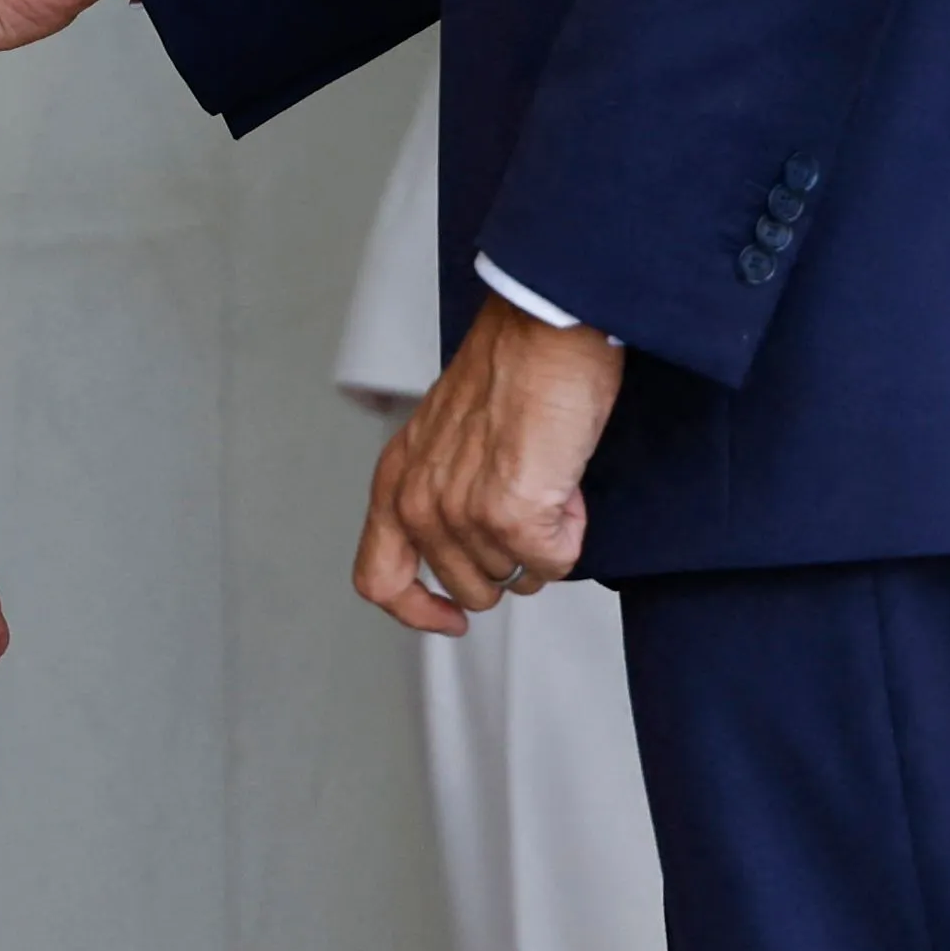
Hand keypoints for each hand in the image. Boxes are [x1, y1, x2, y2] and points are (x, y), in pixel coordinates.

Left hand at [355, 299, 623, 636]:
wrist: (546, 331)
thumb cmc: (511, 367)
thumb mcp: (447, 437)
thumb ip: (443, 491)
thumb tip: (477, 546)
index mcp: (395, 482)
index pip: (380, 580)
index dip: (417, 612)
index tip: (449, 619)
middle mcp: (417, 502)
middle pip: (468, 588)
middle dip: (510, 558)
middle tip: (530, 499)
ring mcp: (460, 514)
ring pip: (515, 578)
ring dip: (542, 538)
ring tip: (546, 478)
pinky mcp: (510, 516)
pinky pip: (552, 563)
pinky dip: (569, 530)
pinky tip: (564, 484)